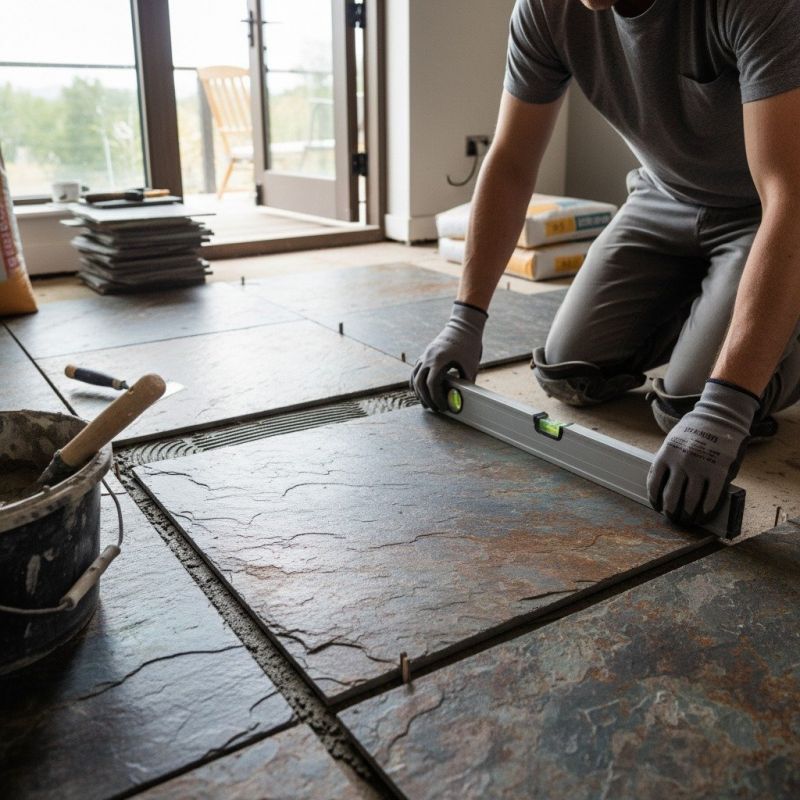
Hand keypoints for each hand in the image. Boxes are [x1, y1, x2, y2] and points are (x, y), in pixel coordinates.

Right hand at [410, 301, 486, 410]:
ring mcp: (424, 356)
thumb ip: (466, 383)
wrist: (464, 326)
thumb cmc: (469, 345)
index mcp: (439, 360)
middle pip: (420, 384)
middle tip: (434, 408)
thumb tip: (463, 398)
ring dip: (419, 393)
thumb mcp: (471, 366)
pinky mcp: (425, 355)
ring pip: (414, 378)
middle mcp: (428, 358)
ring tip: (426, 403)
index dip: (436, 398)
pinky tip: (420, 391)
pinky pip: (415, 371)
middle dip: (426, 399)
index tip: (443, 406)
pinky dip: (415, 383)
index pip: (432, 385)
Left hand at [647, 380, 759, 524]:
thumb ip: (667, 460)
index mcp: (665, 454)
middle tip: (673, 518)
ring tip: (688, 519)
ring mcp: (699, 467)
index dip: (654, 499)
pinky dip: (706, 508)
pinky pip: (711, 495)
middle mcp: (680, 462)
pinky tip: (704, 513)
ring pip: (691, 499)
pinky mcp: (718, 470)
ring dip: (688, 513)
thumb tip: (662, 486)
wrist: (718, 416)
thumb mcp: (672, 441)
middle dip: (671, 511)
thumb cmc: (693, 431)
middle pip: (671, 496)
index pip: (654, 484)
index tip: (658, 507)